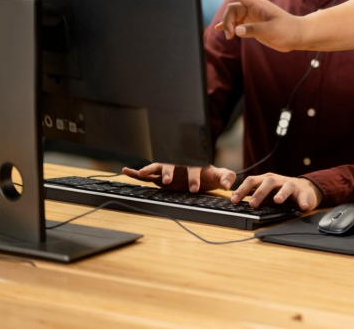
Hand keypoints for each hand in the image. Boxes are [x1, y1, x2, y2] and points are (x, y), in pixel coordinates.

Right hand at [121, 163, 235, 193]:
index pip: (193, 169)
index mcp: (194, 164)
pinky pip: (146, 174)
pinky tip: (126, 170)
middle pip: (172, 165)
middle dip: (169, 172)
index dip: (194, 177)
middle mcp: (179, 165)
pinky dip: (136, 172)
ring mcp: (168, 169)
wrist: (203, 176)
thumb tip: (227, 185)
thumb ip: (227, 177)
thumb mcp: (221, 175)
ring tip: (142, 173)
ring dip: (150, 169)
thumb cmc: (210, 175)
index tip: (195, 188)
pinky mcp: (159, 176)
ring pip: (158, 167)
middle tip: (168, 180)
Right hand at [212, 0, 302, 50]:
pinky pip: (236, 24)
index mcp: (258, 4)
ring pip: (232, 17)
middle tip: (230, 35)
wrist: (297, 36)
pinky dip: (228, 26)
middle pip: (232, 9)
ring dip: (227, 25)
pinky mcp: (252, 25)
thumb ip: (255, 29)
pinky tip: (220, 29)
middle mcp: (253, 8)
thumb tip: (237, 30)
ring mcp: (252, 17)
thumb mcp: (273, 30)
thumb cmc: (289, 30)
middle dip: (227, 20)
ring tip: (229, 36)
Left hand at [230, 173, 322, 210]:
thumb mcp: (266, 192)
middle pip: (268, 182)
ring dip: (281, 193)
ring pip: (286, 186)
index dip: (242, 190)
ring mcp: (291, 185)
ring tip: (277, 200)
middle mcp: (277, 180)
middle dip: (259, 193)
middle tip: (252, 204)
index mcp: (266, 180)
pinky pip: (303, 196)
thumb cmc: (281, 192)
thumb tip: (236, 201)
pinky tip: (303, 207)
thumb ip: (254, 195)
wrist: (304, 189)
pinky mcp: (303, 192)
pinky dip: (303, 201)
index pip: (252, 181)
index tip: (234, 200)